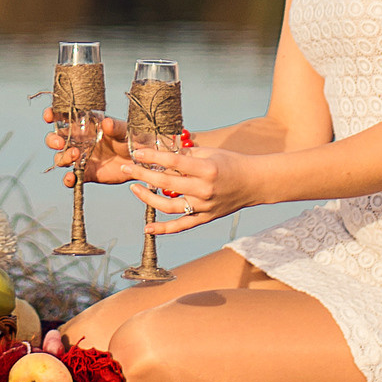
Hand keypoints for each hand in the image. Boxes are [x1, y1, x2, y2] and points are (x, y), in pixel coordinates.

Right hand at [44, 107, 131, 183]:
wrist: (141, 161)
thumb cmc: (132, 139)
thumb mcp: (125, 130)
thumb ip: (115, 127)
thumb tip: (106, 123)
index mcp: (85, 125)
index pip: (63, 118)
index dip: (52, 115)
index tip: (49, 116)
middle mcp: (79, 141)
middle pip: (56, 139)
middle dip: (53, 140)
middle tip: (60, 143)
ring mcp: (81, 158)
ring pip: (61, 158)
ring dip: (62, 158)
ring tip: (75, 156)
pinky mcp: (86, 173)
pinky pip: (72, 177)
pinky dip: (68, 179)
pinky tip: (72, 178)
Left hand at [126, 141, 259, 234]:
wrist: (254, 183)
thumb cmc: (232, 163)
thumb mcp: (210, 152)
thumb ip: (185, 154)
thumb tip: (162, 152)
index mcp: (206, 169)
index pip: (172, 163)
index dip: (152, 157)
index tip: (137, 153)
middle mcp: (204, 190)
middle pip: (166, 184)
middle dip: (143, 175)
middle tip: (127, 168)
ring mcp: (204, 207)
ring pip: (169, 206)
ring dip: (148, 198)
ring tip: (134, 188)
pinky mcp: (205, 218)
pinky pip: (182, 226)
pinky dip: (164, 229)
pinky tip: (147, 228)